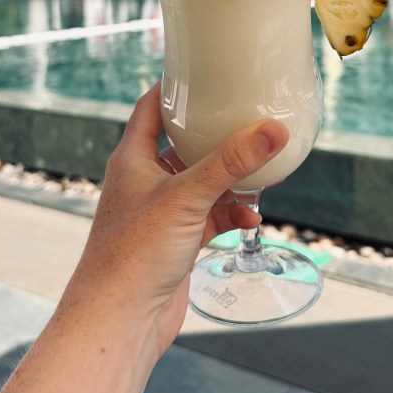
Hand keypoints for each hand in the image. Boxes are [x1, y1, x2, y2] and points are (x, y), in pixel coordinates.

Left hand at [71, 83, 288, 354]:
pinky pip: (210, 216)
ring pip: (202, 182)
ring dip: (230, 179)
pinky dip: (230, 212)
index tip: (206, 72)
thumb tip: (272, 130)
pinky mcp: (175, 242)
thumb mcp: (187, 198)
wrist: (119, 320)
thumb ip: (231, 163)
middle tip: (248, 119)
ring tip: (260, 172)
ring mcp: (160, 213)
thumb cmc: (133, 255)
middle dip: (217, 136)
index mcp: (133, 158)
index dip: (175, 87)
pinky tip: (250, 216)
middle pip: (184, 144)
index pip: (152, 107)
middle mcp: (144, 181)